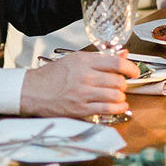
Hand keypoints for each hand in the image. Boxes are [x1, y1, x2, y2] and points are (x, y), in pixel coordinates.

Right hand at [20, 48, 137, 117]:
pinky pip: (107, 109)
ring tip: (118, 95)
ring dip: (121, 96)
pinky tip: (120, 105)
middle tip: (121, 84)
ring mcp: (83, 94)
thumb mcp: (76, 59)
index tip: (134, 71)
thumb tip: (124, 55)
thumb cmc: (52, 75)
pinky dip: (118, 108)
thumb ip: (101, 58)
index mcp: (84, 61)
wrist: (31, 91)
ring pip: (115, 95)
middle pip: (118, 80)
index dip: (131, 68)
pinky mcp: (80, 110)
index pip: (116, 63)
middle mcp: (85, 77)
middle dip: (124, 83)